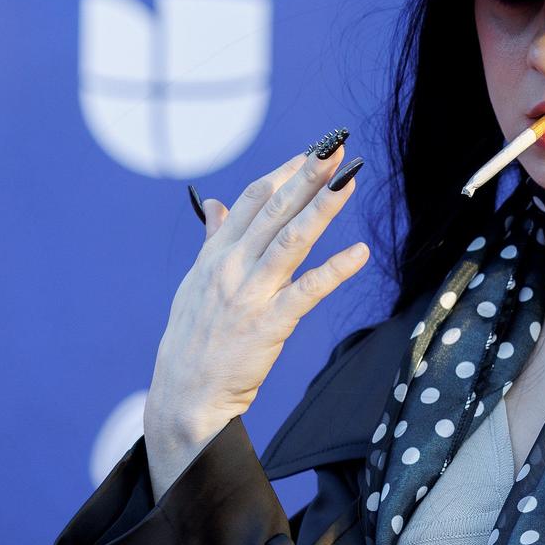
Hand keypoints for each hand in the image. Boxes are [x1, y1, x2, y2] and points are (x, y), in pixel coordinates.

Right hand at [147, 138, 369, 451]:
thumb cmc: (193, 337)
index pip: (253, 200)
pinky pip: (307, 292)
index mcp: (216, 254)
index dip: (284, 173)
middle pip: (274, 211)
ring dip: (322, 209)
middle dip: (307, 177)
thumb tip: (214, 204)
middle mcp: (231, 267)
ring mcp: (249, 294)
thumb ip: (212, 240)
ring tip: (349, 182)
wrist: (185, 394)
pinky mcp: (268, 324)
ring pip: (291, 241)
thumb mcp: (196, 283)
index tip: (312, 150)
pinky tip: (360, 252)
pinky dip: (335, 270)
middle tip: (336, 149)